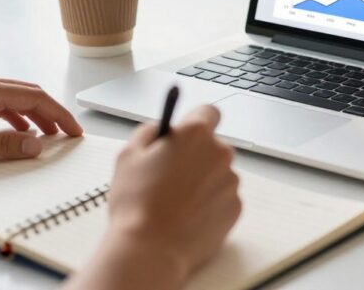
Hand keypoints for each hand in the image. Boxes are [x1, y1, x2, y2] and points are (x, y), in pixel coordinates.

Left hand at [0, 73, 82, 166]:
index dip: (58, 115)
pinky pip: (1, 102)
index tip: (73, 131)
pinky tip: (19, 130)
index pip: (35, 98)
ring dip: (35, 115)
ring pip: (16, 97)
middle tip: (68, 133)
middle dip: (52, 113)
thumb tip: (37, 145)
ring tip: (49, 135)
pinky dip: (17, 115)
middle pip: (29, 94)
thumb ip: (3, 145)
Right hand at [65, 105, 240, 289]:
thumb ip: (148, 132)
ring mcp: (231, 182)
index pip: (207, 112)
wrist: (150, 250)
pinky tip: (186, 216)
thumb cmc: (136, 204)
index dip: (194, 122)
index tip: (184, 134)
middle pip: (212, 146)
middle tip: (170, 175)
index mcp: (195, 134)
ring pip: (217, 173)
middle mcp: (220, 153)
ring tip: (175, 201)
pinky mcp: (235, 208)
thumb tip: (160, 129)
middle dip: (195, 155)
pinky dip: (209, 204)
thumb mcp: (128, 155)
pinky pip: (222, 197)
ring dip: (202, 181)